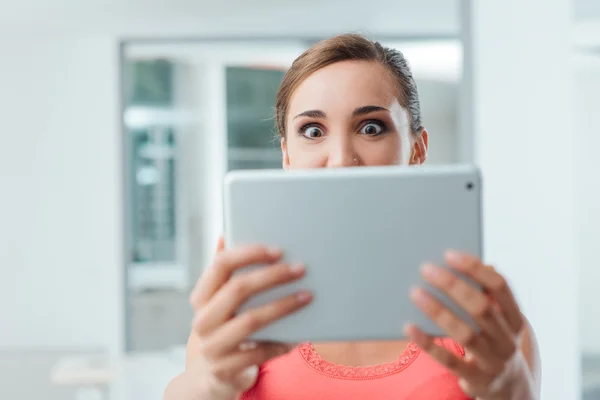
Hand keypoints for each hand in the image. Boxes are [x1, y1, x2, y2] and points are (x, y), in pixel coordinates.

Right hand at [168, 237, 311, 399]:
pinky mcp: (225, 370)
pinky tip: (299, 336)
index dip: (249, 253)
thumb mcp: (215, 304)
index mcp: (201, 298)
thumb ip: (221, 273)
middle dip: (273, 276)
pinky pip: (259, 352)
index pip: (221, 265)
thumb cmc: (220, 330)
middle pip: (238, 289)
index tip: (278, 250)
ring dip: (283, 306)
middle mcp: (202, 320)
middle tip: (300, 269)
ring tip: (307, 297)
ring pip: (251, 320)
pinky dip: (281, 343)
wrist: (206, 379)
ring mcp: (212, 346)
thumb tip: (225, 236)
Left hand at [405, 250, 529, 398]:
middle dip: (452, 285)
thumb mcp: (501, 320)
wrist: (510, 390)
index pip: (499, 287)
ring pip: (465, 333)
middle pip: (480, 307)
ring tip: (415, 292)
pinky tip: (409, 327)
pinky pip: (448, 360)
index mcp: (515, 319)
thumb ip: (488, 294)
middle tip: (426, 268)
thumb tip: (473, 262)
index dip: (475, 269)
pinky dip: (428, 342)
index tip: (449, 254)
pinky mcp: (475, 379)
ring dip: (438, 310)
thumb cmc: (496, 342)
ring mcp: (492, 362)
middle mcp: (507, 340)